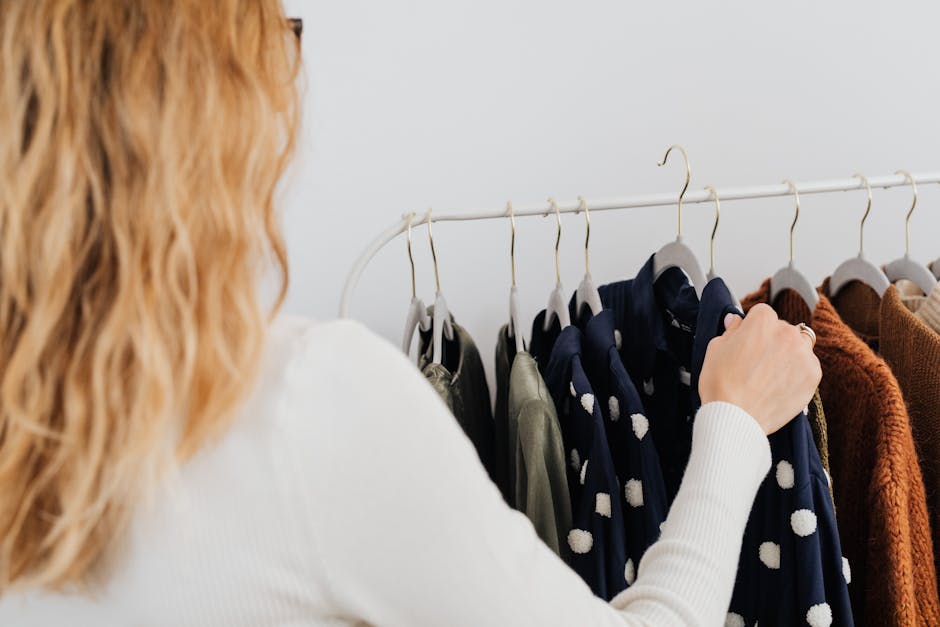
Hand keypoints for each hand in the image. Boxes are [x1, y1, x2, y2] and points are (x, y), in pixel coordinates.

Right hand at [699, 304, 821, 434]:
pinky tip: (780, 384)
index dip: (753, 328)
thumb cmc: (722, 385)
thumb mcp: (715, 349)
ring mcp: (803, 353)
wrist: (735, 417)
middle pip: (783, 329)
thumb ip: (731, 330)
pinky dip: (797, 372)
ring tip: (770, 373)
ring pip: (799, 345)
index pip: (762, 313)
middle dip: (772, 340)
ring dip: (789, 354)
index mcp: (762, 321)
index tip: (749, 340)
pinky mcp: (813, 374)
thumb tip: (736, 321)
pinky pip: (808, 366)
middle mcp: (787, 332)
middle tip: (757, 361)